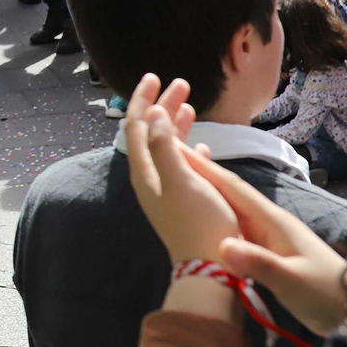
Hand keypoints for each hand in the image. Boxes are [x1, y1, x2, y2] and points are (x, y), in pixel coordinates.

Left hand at [122, 75, 236, 263]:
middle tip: (181, 84)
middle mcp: (150, 180)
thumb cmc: (198, 222)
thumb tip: (153, 113)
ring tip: (190, 106)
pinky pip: (182, 168)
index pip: (137, 127)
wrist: (210, 268)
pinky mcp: (184, 202)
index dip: (143, 100)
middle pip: (151, 134)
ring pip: (166, 149)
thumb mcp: (180, 180)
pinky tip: (201, 146)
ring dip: (175, 125)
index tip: (154, 77)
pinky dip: (188, 150)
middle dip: (162, 106)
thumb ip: (163, 145)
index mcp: (145, 172)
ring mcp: (167, 192)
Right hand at [183, 150, 346, 335]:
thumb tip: (223, 246)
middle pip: (229, 194)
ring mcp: (270, 237)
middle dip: (201, 175)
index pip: (234, 188)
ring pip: (232, 211)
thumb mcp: (293, 281)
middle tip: (171, 158)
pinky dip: (217, 219)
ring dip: (207, 196)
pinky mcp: (269, 251)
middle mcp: (269, 223)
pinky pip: (236, 229)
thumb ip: (260, 263)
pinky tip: (206, 220)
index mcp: (273, 221)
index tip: (179, 150)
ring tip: (181, 183)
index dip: (206, 170)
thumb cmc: (328, 294)